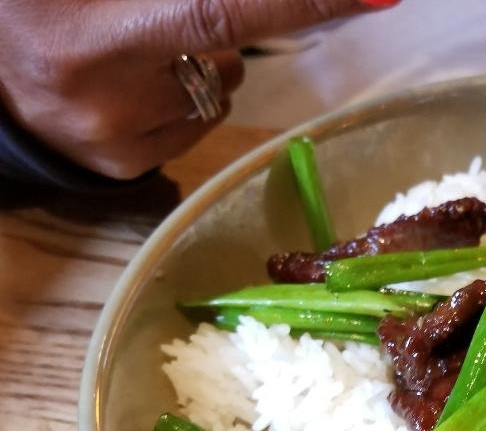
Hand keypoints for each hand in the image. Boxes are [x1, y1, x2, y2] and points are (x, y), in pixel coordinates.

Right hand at [0, 0, 397, 179]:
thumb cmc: (50, 9)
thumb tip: (244, 12)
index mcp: (93, 29)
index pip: (222, 9)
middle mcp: (103, 86)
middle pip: (224, 52)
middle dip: (216, 26)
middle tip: (161, 15)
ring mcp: (115, 136)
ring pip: (218, 88)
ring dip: (196, 61)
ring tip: (130, 48)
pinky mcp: (126, 167)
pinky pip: (197, 124)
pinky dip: (181, 99)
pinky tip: (132, 86)